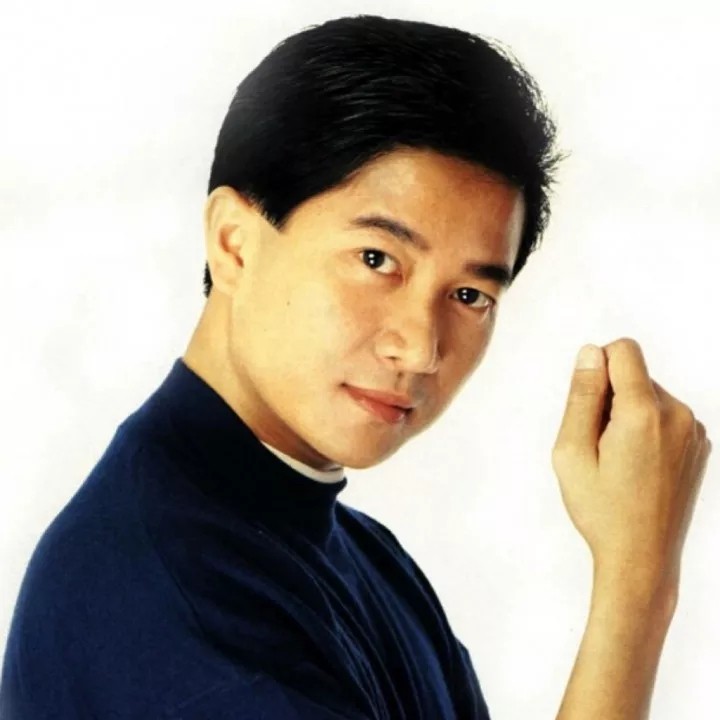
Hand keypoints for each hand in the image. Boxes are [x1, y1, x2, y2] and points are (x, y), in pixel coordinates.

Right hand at [552, 338, 711, 598]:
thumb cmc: (601, 510)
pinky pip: (664, 415)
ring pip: (649, 394)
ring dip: (627, 414)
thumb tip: (591, 353)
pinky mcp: (698, 445)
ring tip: (618, 459)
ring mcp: (693, 431)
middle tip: (598, 444)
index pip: (624, 350)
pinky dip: (646, 428)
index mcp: (644, 414)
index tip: (588, 406)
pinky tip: (636, 464)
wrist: (642, 557)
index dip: (597, 368)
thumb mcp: (571, 452)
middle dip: (609, 396)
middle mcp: (678, 415)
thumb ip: (581, 396)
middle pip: (634, 374)